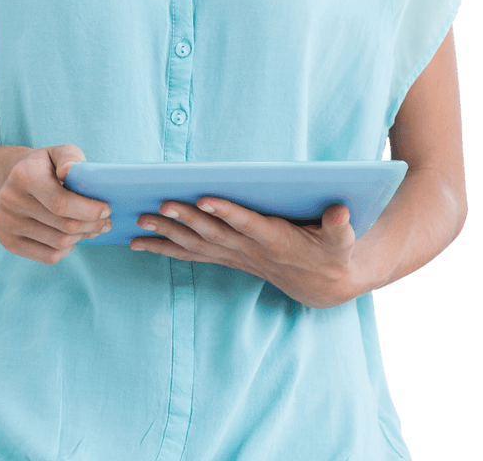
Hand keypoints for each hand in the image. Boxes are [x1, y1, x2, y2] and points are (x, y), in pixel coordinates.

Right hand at [0, 144, 111, 263]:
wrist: (12, 180)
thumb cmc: (44, 167)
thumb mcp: (58, 153)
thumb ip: (69, 157)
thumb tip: (69, 171)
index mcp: (23, 175)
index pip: (61, 203)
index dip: (88, 210)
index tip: (106, 209)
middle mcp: (10, 199)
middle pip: (63, 225)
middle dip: (91, 225)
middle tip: (106, 222)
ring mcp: (5, 222)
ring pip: (58, 242)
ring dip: (82, 237)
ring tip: (93, 229)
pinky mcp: (6, 241)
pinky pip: (47, 256)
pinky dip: (67, 249)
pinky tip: (73, 238)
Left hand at [132, 198, 356, 307]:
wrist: (323, 284)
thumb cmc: (333, 252)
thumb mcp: (343, 240)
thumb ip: (341, 226)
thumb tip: (341, 211)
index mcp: (277, 239)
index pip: (247, 224)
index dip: (227, 213)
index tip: (205, 199)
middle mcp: (251, 250)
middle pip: (214, 234)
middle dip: (185, 220)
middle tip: (159, 204)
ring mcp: (237, 256)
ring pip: (197, 245)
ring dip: (168, 234)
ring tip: (139, 222)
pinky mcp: (228, 258)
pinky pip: (192, 255)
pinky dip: (166, 249)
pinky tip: (140, 243)